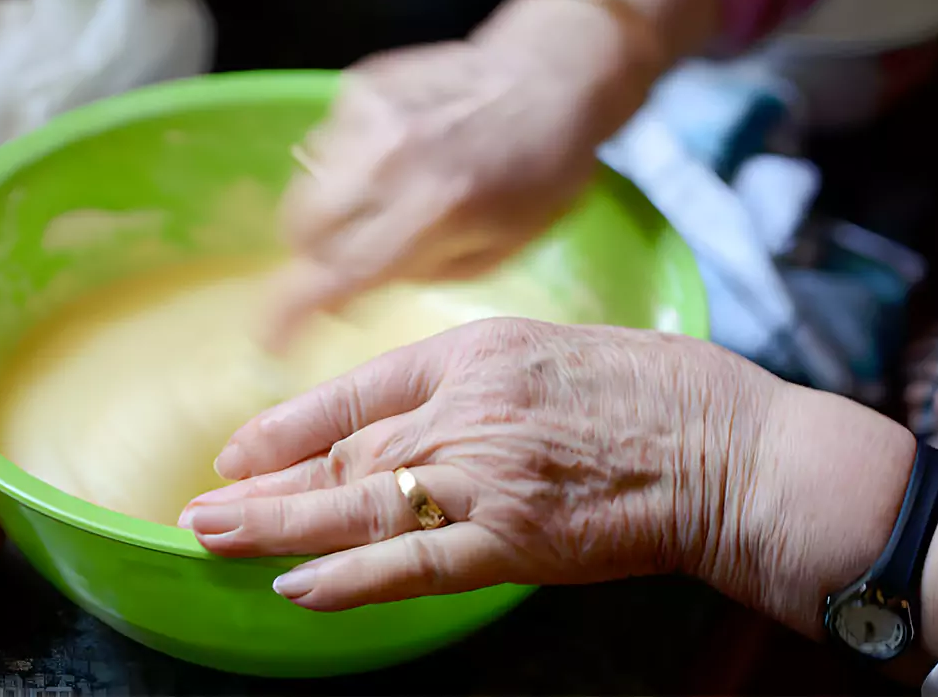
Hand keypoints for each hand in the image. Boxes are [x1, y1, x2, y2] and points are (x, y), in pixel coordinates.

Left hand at [179, 318, 780, 610]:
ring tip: (213, 537)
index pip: (355, 392)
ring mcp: (485, 476)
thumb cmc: (659, 391)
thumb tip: (419, 417)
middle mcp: (466, 407)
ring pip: (356, 505)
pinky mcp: (512, 541)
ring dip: (277, 526)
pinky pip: (412, 563)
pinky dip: (349, 578)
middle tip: (203, 506)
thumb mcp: (553, 351)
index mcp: (476, 350)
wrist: (733, 447)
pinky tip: (295, 588)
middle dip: (266, 484)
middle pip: (342, 454)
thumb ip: (478, 382)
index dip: (288, 424)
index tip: (240, 447)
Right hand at [262, 0, 665, 346]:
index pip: (337, 273)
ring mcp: (370, 115)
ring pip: (305, 184)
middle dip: (312, 256)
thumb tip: (349, 293)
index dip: (291, 313)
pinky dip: (347, 165)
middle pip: (300, 228)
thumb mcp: (497, 250)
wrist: (551, 77)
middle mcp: (390, 160)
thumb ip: (418, 274)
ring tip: (383, 201)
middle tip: (347, 261)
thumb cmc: (540, 174)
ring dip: (330, 209)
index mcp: (433, 210)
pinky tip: (395, 158)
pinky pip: (326, 144)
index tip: (270, 340)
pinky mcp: (361, 85)